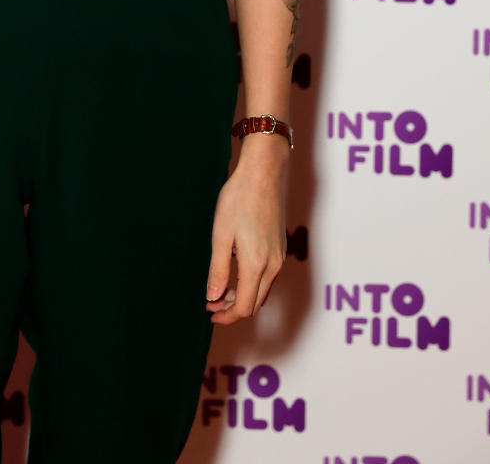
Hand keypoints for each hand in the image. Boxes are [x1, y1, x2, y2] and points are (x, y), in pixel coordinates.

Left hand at [204, 137, 288, 324]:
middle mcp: (273, 265)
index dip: (227, 316)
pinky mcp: (280, 246)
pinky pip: (268, 276)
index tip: (209, 312)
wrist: (264, 173)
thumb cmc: (239, 200)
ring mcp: (279, 256)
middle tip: (210, 302)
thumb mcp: (221, 235)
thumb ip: (218, 269)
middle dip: (233, 309)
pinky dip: (252, 283)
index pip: (245, 307)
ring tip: (220, 289)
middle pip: (256, 302)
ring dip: (242, 296)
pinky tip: (236, 271)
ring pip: (262, 290)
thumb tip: (213, 296)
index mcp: (256, 265)